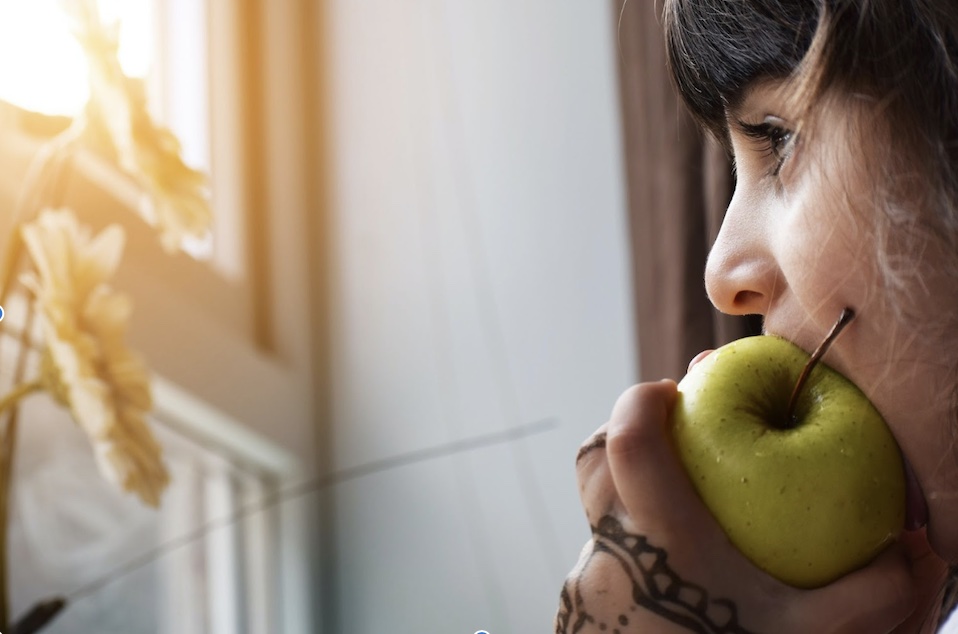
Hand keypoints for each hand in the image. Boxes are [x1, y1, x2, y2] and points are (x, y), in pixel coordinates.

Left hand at [555, 380, 926, 632]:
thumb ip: (869, 595)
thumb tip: (914, 551)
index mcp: (657, 538)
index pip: (627, 440)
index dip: (641, 401)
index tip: (670, 389)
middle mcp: (607, 552)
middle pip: (595, 464)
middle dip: (630, 437)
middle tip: (675, 438)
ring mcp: (584, 586)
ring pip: (596, 513)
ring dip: (630, 496)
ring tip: (683, 510)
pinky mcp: (578, 614)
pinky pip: (597, 556)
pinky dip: (629, 545)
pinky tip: (675, 572)